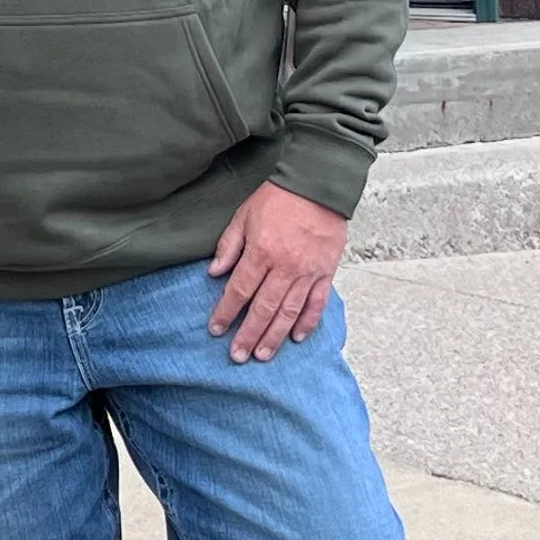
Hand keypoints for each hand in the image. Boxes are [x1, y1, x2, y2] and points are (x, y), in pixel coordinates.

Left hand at [207, 183, 348, 360]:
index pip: (240, 290)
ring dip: (274, 337)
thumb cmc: (278, 197)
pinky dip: (307, 323)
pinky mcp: (326, 272)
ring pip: (288, 312)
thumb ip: (229, 245)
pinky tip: (296, 338)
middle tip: (237, 356)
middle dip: (248, 335)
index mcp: (261, 252)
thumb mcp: (244, 215)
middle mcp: (285, 267)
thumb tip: (213, 272)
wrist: (317, 184)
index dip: (226, 312)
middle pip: (263, 309)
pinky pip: (317, 304)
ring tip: (262, 355)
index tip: (216, 330)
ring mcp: (307, 272)